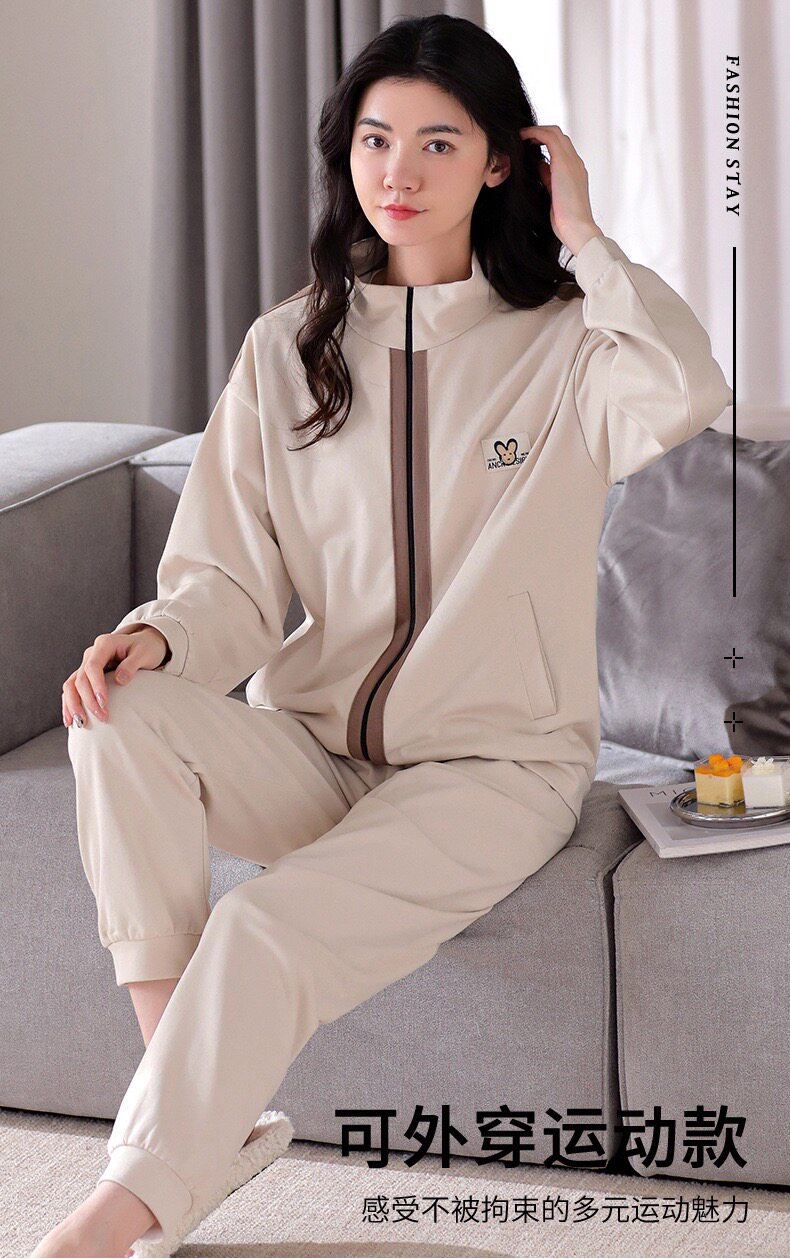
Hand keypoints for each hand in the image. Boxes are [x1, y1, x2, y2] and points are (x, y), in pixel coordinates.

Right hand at [62, 625, 169, 728]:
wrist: (144, 644)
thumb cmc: (146, 648)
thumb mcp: (145, 653)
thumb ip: (132, 665)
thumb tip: (120, 680)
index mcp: (104, 644)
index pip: (93, 666)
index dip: (96, 685)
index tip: (104, 702)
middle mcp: (92, 654)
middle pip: (80, 678)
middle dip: (88, 700)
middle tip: (102, 717)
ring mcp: (86, 664)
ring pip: (71, 685)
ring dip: (73, 705)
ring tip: (81, 723)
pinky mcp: (86, 675)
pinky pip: (72, 690)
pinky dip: (69, 705)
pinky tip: (70, 721)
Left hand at [520, 124, 602, 255]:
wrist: (576, 228)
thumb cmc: (565, 220)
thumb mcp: (553, 194)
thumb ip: (548, 178)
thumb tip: (538, 165)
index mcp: (574, 172)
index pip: (560, 148)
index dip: (544, 142)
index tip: (528, 145)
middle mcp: (575, 163)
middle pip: (558, 135)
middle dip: (539, 133)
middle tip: (521, 137)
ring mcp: (572, 161)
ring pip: (555, 132)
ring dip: (535, 130)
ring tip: (519, 135)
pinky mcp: (564, 162)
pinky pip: (549, 137)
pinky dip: (534, 133)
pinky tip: (521, 137)